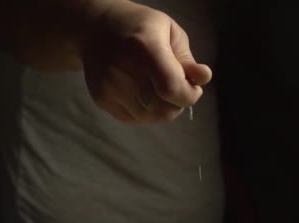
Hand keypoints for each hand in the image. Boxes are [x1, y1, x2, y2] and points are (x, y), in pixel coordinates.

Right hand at [80, 0, 211, 122]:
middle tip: (177, 88)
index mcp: (144, 47)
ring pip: (151, 117)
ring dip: (164, 109)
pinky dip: (148, 111)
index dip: (190, 95)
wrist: (95, 28)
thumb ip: (187, 60)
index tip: (194, 88)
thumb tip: (203, 78)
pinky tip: (145, 92)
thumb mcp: (169, 32)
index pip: (172, 88)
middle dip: (179, 104)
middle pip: (163, 108)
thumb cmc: (140, 28)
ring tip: (161, 89)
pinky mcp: (102, 99)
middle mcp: (123, 70)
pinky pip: (135, 118)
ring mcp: (110, 88)